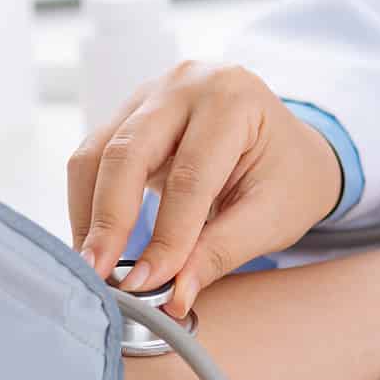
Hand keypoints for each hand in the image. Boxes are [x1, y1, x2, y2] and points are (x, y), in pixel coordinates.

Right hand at [67, 62, 341, 316]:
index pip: (190, 175)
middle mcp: (186, 83)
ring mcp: (152, 93)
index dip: (166, 235)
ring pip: (98, 152)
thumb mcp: (272, 217)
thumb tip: (172, 295)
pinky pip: (95, 155)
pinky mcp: (130, 113)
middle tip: (99, 276)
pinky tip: (95, 242)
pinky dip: (89, 201)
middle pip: (128, 151)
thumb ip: (220, 253)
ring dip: (89, 213)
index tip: (147, 285)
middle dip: (109, 220)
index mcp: (234, 99)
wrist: (291, 148)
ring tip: (91, 267)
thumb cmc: (290, 178)